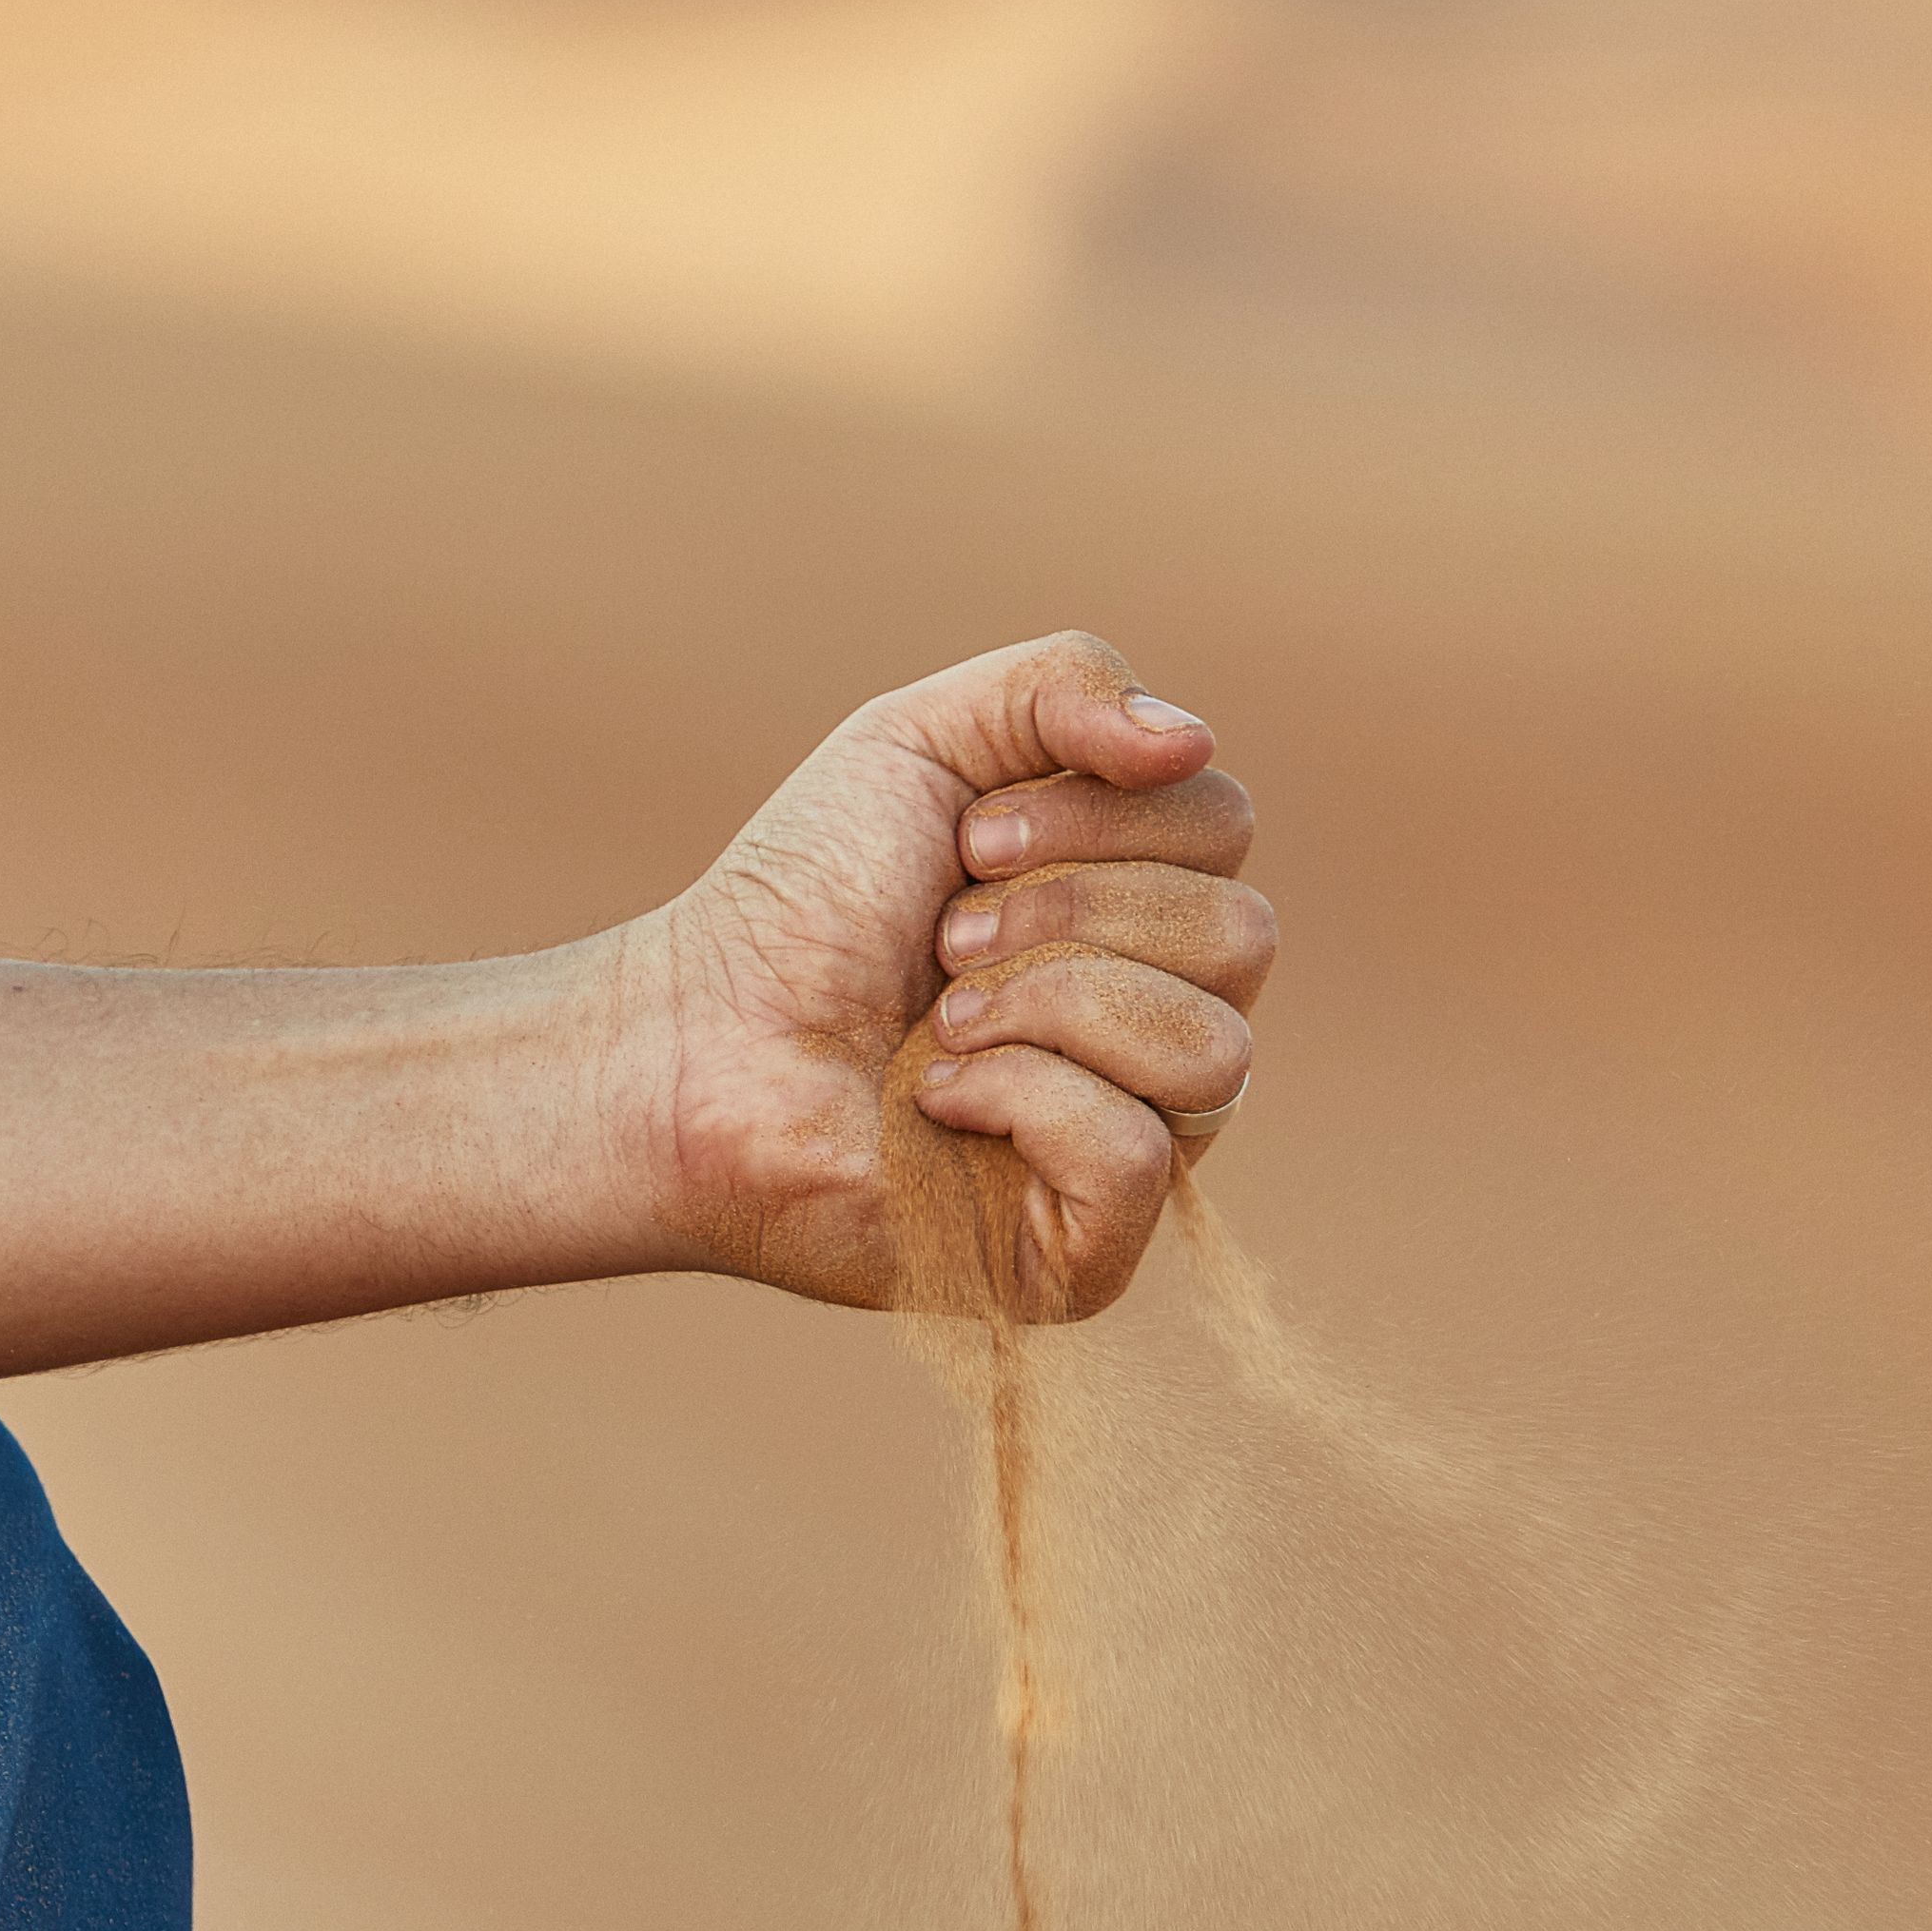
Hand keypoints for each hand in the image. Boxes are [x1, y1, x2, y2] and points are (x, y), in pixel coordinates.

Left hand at [623, 631, 1270, 1320]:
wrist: (690, 1041)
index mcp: (1145, 906)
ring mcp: (1139, 1139)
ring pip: (1214, 1050)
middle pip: (1241, 935)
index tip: (962, 845)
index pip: (1224, 825)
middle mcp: (1161, 1021)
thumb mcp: (921, 741)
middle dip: (1065, 912)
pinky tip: (933, 1100)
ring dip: (1047, 1005)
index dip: (1093, 816)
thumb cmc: (801, 904)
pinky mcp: (1088, 1245)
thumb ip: (1063, 686)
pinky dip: (1024, 1103)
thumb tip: (1189, 740)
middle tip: (942, 938)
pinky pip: (1140, 1154)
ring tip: (939, 1019)